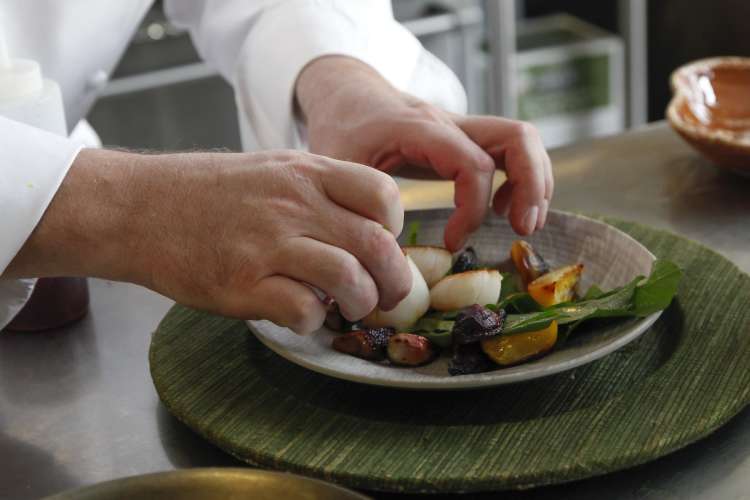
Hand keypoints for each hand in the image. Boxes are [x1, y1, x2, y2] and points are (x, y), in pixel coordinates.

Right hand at [5, 149, 411, 333]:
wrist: (139, 207)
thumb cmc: (207, 192)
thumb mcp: (270, 170)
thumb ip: (318, 192)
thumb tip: (365, 230)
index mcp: (305, 173)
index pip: (383, 195)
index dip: (395, 226)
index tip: (384, 243)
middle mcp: (294, 204)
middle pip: (377, 245)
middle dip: (394, 280)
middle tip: (389, 294)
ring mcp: (268, 245)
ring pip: (350, 279)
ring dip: (360, 302)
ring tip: (350, 307)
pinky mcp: (242, 284)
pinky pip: (304, 310)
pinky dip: (313, 321)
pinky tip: (301, 314)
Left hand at [296, 56, 552, 250]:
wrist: (346, 95)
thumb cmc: (340, 130)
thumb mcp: (337, 167)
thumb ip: (356, 207)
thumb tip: (380, 259)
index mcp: (419, 129)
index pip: (473, 165)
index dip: (472, 210)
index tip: (452, 242)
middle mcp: (450, 122)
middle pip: (518, 138)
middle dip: (531, 187)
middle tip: (522, 229)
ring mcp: (463, 125)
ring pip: (522, 139)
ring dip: (535, 182)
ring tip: (521, 223)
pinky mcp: (467, 137)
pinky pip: (511, 148)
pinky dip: (521, 178)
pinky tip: (500, 208)